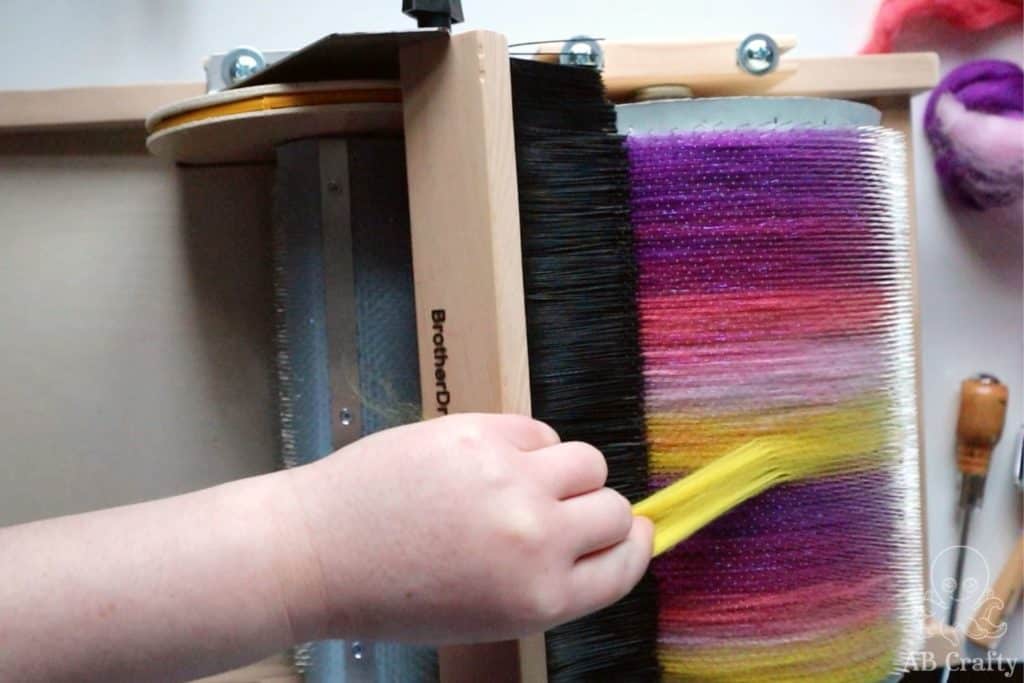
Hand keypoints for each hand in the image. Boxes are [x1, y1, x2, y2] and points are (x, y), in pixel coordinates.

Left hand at [283, 413, 652, 643]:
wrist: (318, 554)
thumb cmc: (395, 594)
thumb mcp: (489, 613)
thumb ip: (550, 580)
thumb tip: (604, 535)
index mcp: (541, 598)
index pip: (627, 565)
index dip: (632, 546)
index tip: (631, 533)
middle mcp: (536, 539)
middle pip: (616, 508)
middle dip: (594, 511)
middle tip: (559, 511)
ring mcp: (510, 479)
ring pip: (588, 460)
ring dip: (566, 473)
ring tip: (523, 482)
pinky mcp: (479, 432)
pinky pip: (538, 430)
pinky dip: (526, 445)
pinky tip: (488, 462)